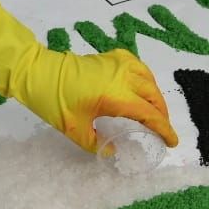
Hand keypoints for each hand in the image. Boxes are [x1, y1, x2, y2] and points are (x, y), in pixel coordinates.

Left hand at [0, 2, 177, 152]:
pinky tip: (141, 85)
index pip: (149, 114)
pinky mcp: (111, 57)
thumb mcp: (75, 130)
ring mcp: (118, 63)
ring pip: (148, 79)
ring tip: (154, 111)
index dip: (164, 129)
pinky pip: (137, 66)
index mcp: (116, 96)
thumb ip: (97, 144)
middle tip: (162, 130)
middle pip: (153, 96)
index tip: (172, 142)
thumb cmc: (54, 101)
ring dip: (155, 96)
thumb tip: (113, 151)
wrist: (37, 71)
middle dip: (162, 114)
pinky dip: (145, 77)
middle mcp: (123, 77)